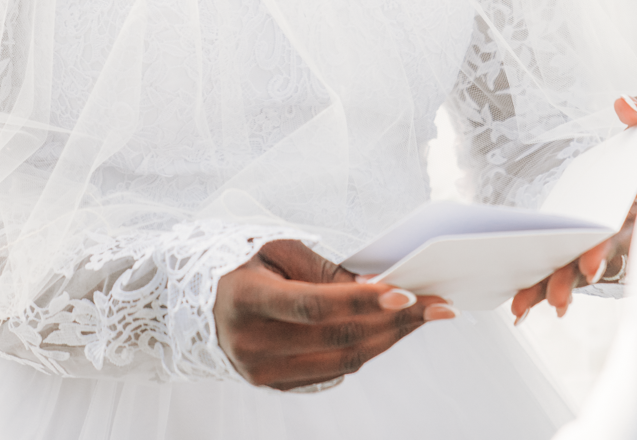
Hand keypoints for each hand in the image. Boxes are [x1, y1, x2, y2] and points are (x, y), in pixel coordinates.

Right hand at [214, 238, 454, 389]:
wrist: (202, 304)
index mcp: (246, 299)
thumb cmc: (244, 266)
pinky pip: (333, 371)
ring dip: (389, 338)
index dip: (361, 302)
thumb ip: (324, 271)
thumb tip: (376, 288)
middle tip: (434, 304)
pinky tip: (390, 331)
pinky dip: (367, 351)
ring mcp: (261, 371)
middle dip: (394, 321)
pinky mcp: (274, 385)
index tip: (405, 293)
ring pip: (343, 361)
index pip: (313, 306)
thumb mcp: (277, 250)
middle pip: (336, 338)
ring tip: (422, 317)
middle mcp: (251, 342)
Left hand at [510, 95, 636, 323]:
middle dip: (574, 277)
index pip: (629, 231)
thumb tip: (621, 105)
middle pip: (600, 259)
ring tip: (523, 308)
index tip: (587, 267)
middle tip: (552, 300)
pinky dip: (551, 281)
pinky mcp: (598, 242)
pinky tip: (525, 303)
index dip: (607, 249)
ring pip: (584, 266)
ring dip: (556, 286)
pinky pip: (574, 264)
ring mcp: (617, 237)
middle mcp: (635, 226)